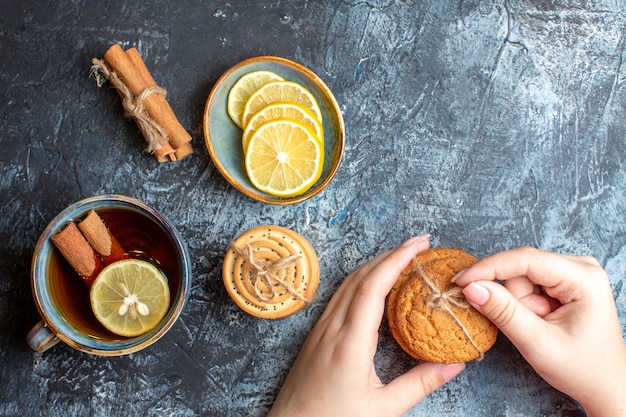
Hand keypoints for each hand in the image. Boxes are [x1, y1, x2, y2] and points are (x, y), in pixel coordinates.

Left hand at [267, 235, 465, 416]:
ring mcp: (321, 328)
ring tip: (403, 256)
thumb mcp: (383, 408)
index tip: (419, 244)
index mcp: (349, 343)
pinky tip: (375, 283)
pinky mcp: (317, 333)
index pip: (373, 287)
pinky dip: (362, 279)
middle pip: (360, 276)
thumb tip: (455, 365)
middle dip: (391, 254)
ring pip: (348, 282)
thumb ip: (420, 384)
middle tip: (421, 243)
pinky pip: (340, 295)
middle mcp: (332, 327)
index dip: (396, 260)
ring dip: (376, 263)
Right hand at [452, 247, 625, 416]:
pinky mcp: (563, 280)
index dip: (488, 268)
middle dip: (514, 299)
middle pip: (521, 269)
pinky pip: (526, 284)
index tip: (460, 281)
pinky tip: (539, 320)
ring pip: (520, 277)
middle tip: (529, 327)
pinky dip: (524, 304)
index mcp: (583, 277)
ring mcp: (572, 272)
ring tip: (539, 327)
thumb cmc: (581, 368)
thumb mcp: (538, 343)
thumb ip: (504, 312)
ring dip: (519, 304)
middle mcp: (580, 266)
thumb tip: (471, 287)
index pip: (525, 259)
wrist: (603, 384)